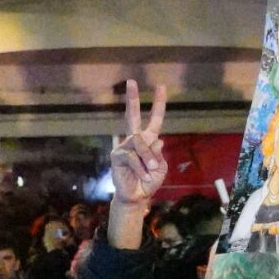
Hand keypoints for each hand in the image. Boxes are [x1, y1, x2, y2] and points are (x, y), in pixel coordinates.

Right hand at [110, 80, 167, 206]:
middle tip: (131, 81)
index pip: (154, 119)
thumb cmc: (149, 182)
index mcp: (148, 140)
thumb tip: (157, 140)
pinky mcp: (117, 156)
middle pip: (132, 116)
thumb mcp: (160, 167)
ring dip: (148, 157)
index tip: (161, 86)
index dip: (158, 103)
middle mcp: (135, 139)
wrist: (137, 197)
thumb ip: (158, 153)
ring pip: (139, 142)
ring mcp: (124, 146)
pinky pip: (132, 156)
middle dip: (132, 98)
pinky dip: (141, 167)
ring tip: (152, 170)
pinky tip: (145, 176)